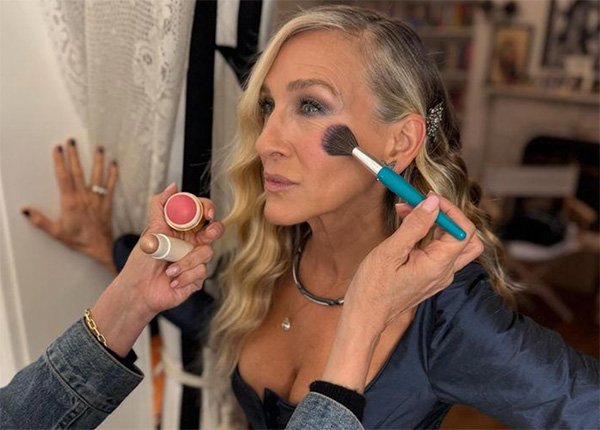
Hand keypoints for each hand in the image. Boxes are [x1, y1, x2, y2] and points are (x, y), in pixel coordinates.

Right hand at [22, 140, 117, 271]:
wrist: (100, 247)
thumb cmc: (78, 240)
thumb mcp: (56, 232)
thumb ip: (40, 220)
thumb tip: (25, 210)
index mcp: (70, 202)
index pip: (63, 177)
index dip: (60, 162)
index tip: (58, 149)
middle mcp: (84, 197)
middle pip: (78, 172)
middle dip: (75, 155)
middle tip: (72, 141)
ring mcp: (97, 199)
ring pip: (97, 176)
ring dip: (97, 160)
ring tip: (98, 147)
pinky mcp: (107, 202)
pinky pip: (111, 185)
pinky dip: (113, 174)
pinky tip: (114, 163)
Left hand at [91, 183, 224, 355]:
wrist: (138, 290)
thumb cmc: (142, 262)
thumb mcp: (150, 231)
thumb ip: (160, 206)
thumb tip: (172, 186)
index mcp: (184, 229)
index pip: (202, 212)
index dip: (208, 209)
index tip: (206, 214)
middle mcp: (193, 243)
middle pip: (216, 230)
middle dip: (214, 231)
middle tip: (205, 236)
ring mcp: (198, 260)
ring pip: (207, 253)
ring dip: (185, 263)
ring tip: (168, 271)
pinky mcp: (198, 277)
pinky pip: (201, 272)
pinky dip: (184, 276)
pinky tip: (172, 281)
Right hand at [321, 194, 482, 391]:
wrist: (365, 315)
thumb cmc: (373, 287)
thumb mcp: (390, 252)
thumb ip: (414, 226)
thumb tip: (432, 204)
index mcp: (438, 266)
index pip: (463, 231)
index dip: (450, 210)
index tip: (428, 198)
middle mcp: (444, 272)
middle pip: (466, 238)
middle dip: (447, 216)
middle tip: (423, 205)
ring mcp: (438, 276)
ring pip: (451, 243)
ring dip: (434, 223)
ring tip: (406, 211)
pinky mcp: (429, 277)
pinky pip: (437, 251)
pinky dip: (426, 235)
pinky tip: (405, 228)